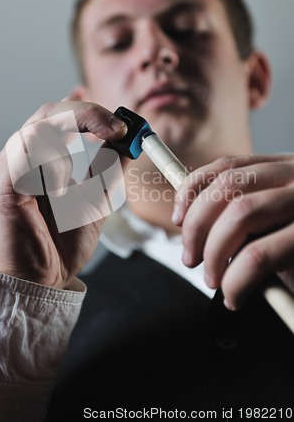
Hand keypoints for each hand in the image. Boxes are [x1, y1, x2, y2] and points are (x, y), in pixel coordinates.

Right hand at [0, 99, 126, 287]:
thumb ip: (109, 168)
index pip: (59, 115)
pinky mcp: (0, 185)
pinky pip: (26, 155)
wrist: (44, 279)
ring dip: (68, 150)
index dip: (87, 108)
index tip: (120, 121)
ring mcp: (7, 168)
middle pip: (49, 113)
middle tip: (117, 131)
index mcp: (41, 157)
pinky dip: (52, 167)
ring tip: (73, 185)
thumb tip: (127, 141)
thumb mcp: (98, 198)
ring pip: (37, 129)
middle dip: (87, 115)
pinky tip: (60, 192)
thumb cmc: (63, 241)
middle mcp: (21, 157)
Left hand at [172, 154, 293, 308]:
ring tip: (213, 279)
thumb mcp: (279, 222)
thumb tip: (197, 232)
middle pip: (225, 188)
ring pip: (239, 214)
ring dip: (213, 252)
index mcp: (284, 170)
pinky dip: (236, 280)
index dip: (192, 191)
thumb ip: (248, 219)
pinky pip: (259, 254)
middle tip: (190, 258)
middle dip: (195, 227)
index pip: (225, 166)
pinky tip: (236, 295)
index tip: (178, 218)